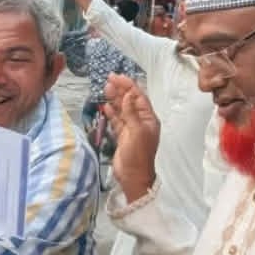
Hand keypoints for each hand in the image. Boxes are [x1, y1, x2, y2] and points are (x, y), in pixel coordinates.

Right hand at [105, 74, 159, 201]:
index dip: (128, 86)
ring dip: (114, 99)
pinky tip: (105, 106)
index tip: (116, 77)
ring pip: (122, 110)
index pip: (138, 97)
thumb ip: (131, 112)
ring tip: (105, 89)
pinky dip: (111, 113)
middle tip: (108, 80)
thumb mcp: (136, 132)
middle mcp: (140, 122)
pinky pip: (116, 121)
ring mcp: (131, 129)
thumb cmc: (138, 155)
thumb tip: (127, 94)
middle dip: (120, 90)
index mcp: (148, 119)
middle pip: (130, 101)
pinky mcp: (122, 136)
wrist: (133, 177)